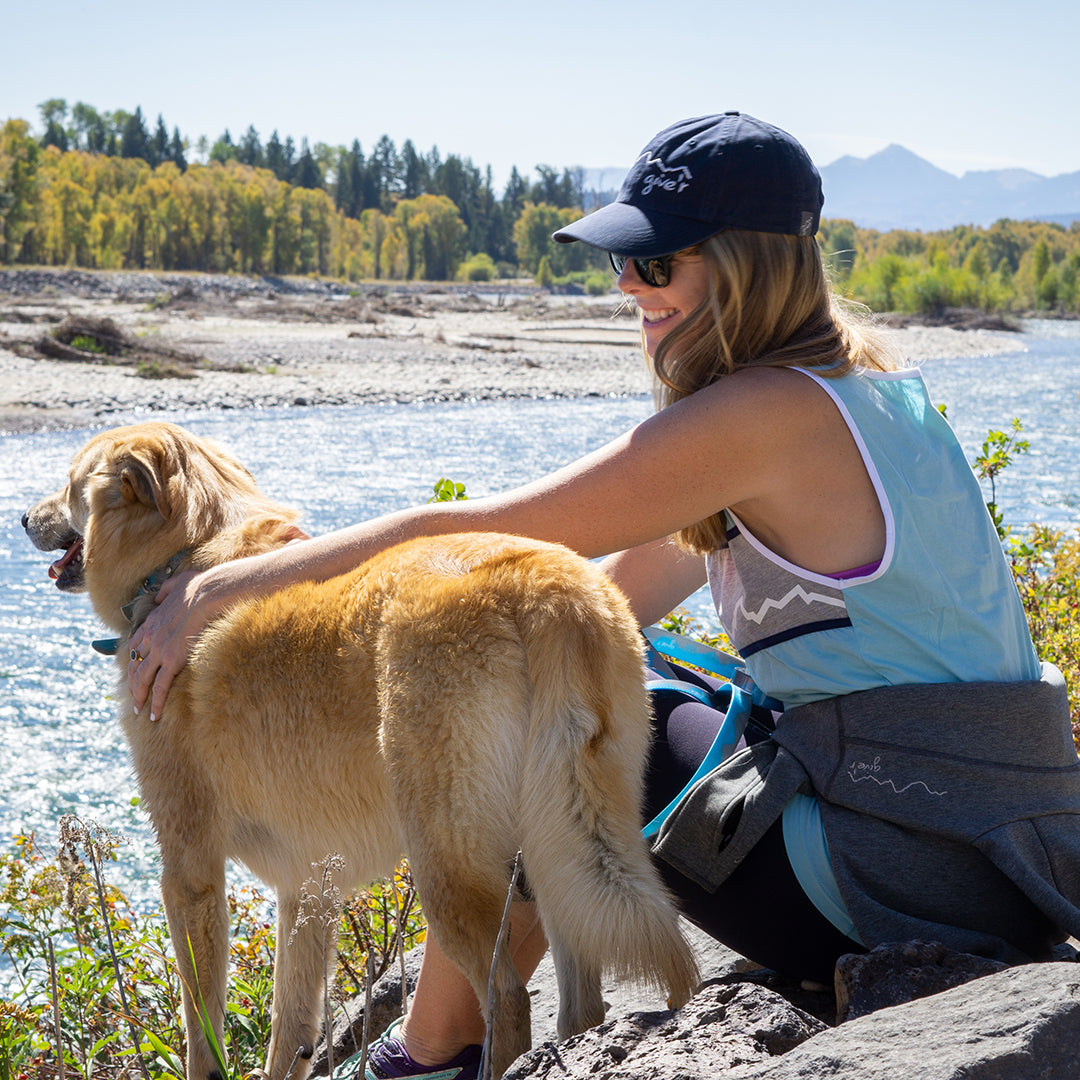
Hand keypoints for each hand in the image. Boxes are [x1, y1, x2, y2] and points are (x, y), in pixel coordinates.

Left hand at [127, 567, 217, 720]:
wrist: (210, 592)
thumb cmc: (201, 585)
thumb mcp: (178, 582)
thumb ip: (167, 588)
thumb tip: (162, 592)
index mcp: (152, 620)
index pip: (136, 645)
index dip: (134, 659)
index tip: (136, 669)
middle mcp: (151, 637)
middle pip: (134, 666)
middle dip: (132, 684)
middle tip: (133, 698)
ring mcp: (159, 650)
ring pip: (142, 679)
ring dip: (140, 697)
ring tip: (141, 711)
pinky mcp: (172, 661)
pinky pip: (160, 686)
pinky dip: (156, 702)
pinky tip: (154, 714)